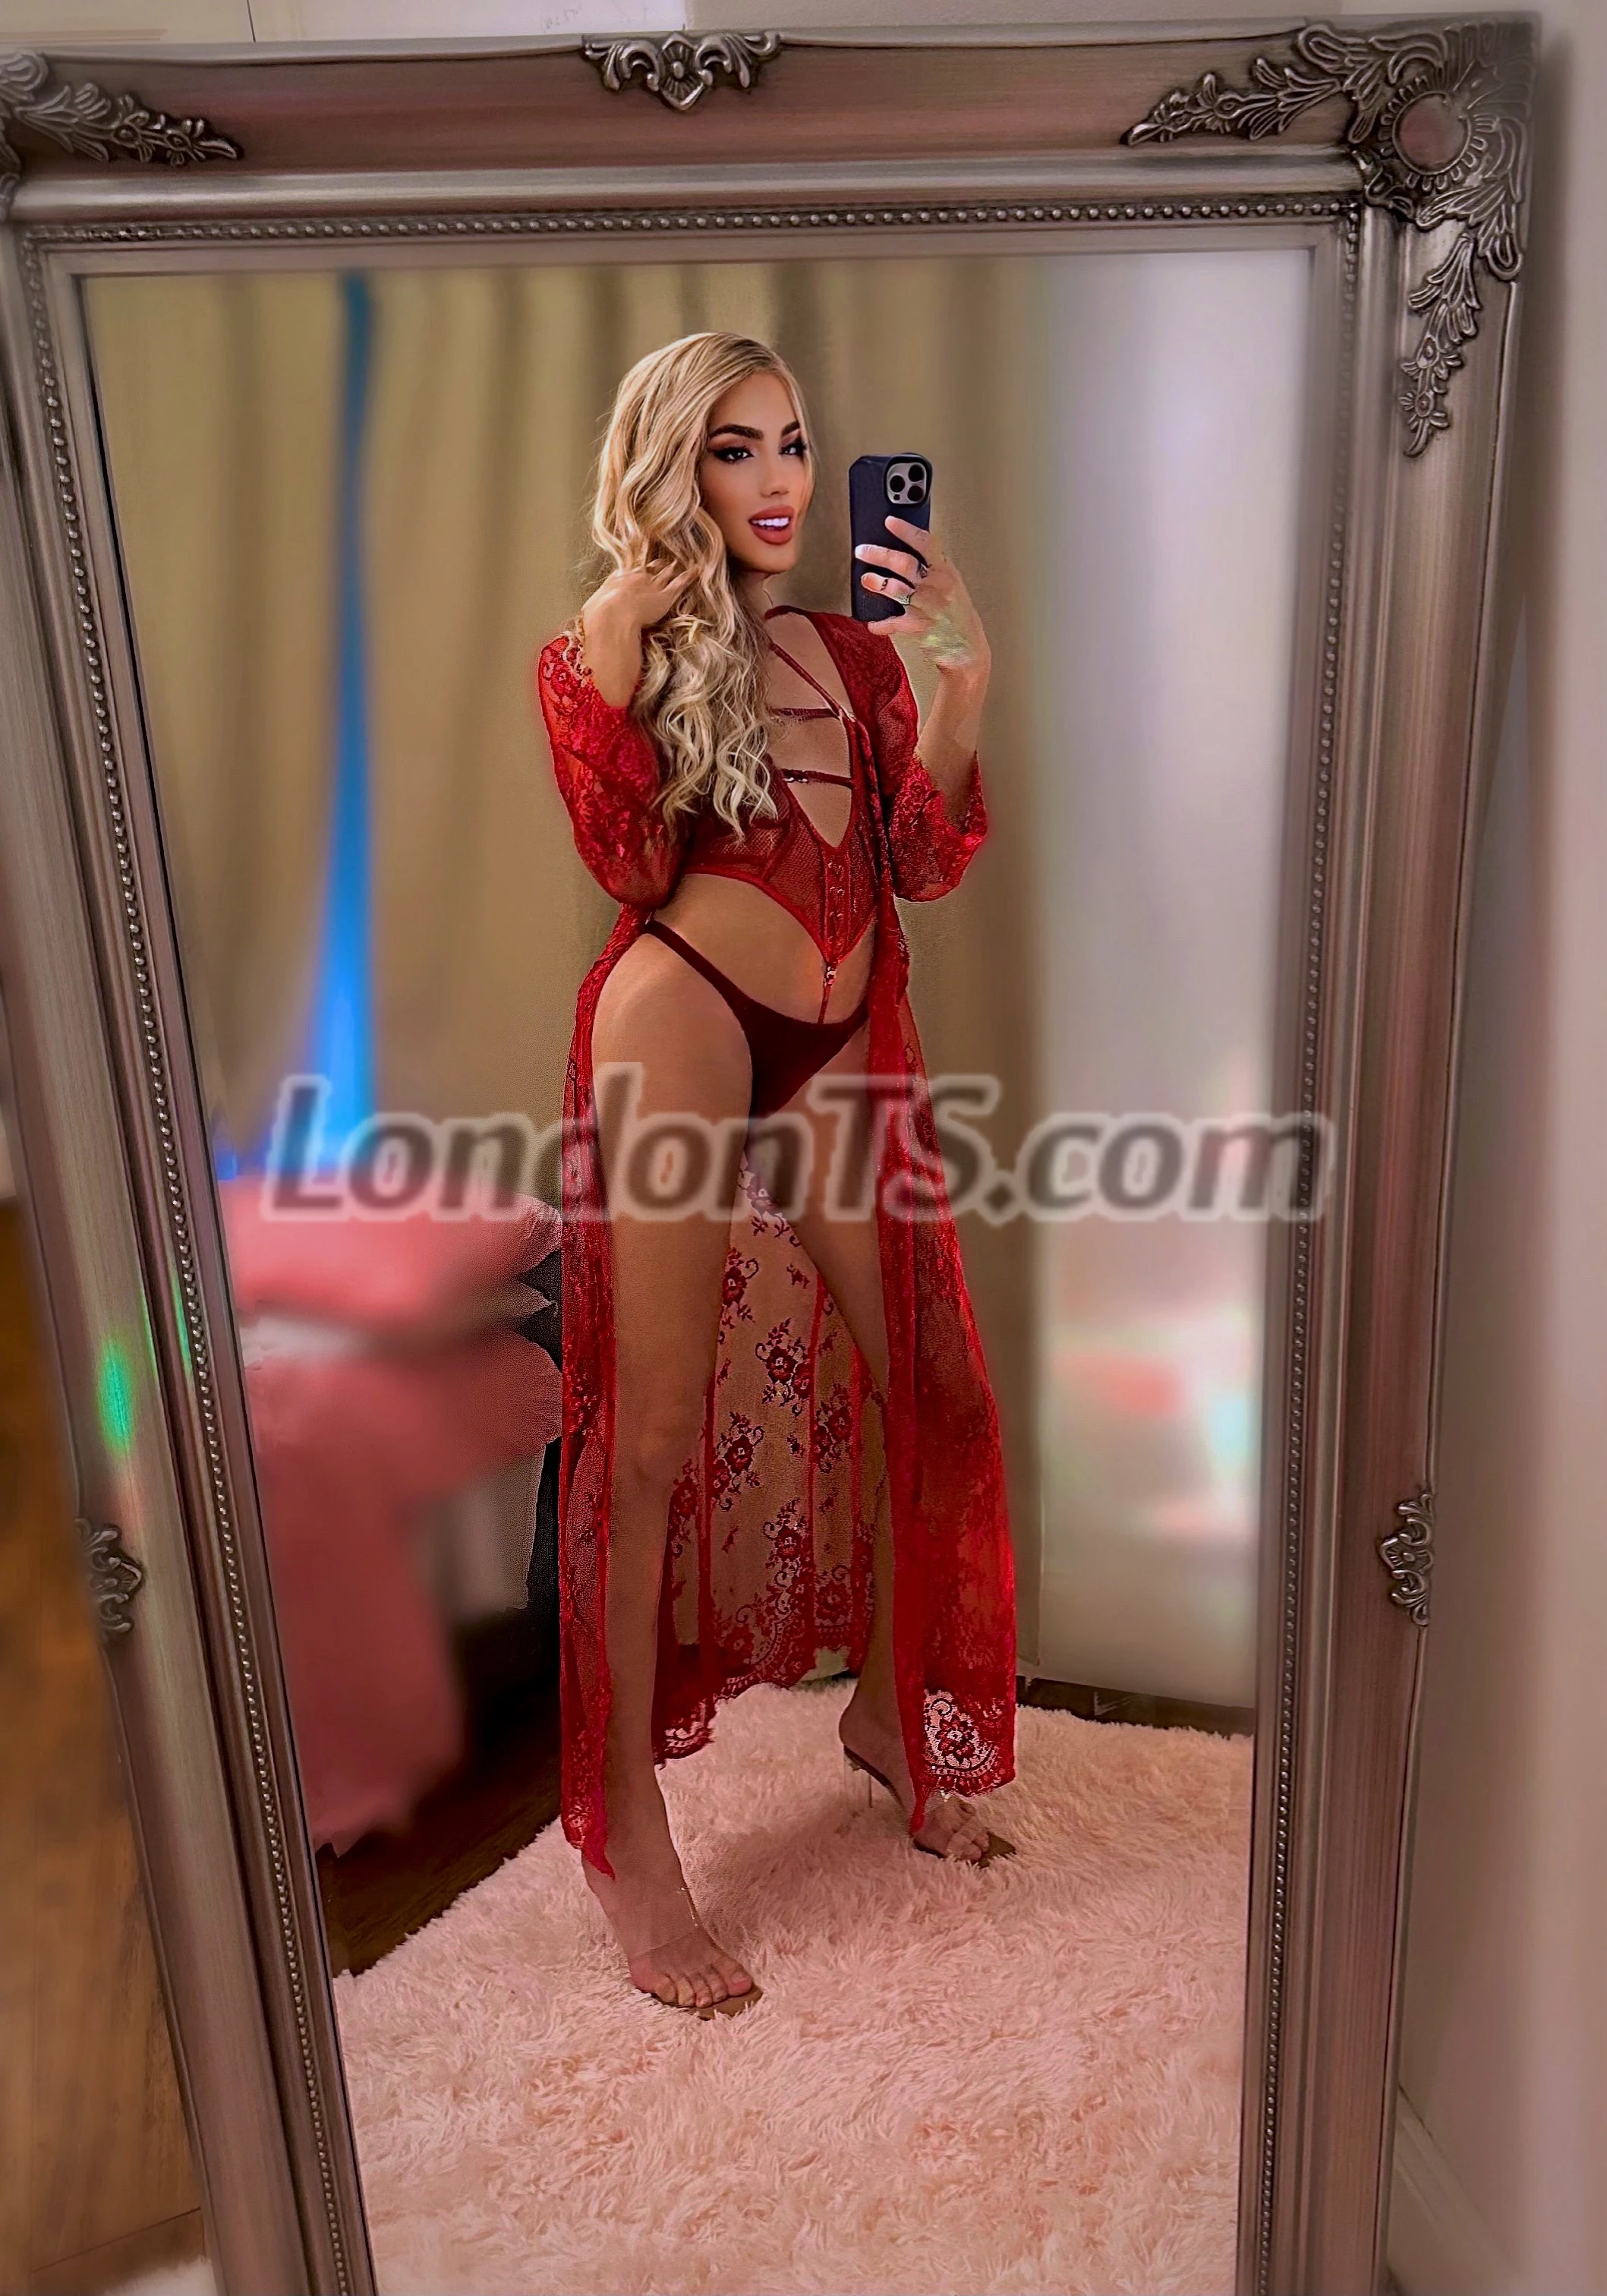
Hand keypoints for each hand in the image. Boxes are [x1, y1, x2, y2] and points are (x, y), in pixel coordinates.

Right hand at [580, 563, 692, 704]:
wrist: (612, 617)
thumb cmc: (599, 621)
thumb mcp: (592, 615)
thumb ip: (595, 617)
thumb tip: (592, 630)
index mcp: (615, 583)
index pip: (626, 574)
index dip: (633, 574)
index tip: (637, 573)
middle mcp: (634, 580)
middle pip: (646, 570)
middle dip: (653, 568)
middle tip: (660, 565)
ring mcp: (651, 585)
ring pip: (664, 573)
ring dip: (671, 569)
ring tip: (678, 565)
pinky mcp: (666, 595)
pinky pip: (680, 582)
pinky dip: (689, 576)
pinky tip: (696, 571)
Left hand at [853, 518, 990, 685]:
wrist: (967, 651)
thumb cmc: (959, 619)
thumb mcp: (954, 588)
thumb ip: (935, 572)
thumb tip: (908, 557)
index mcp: (947, 573)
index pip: (926, 544)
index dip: (906, 530)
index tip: (890, 522)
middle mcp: (937, 587)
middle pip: (903, 563)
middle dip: (879, 554)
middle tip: (862, 550)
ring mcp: (926, 606)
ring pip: (895, 588)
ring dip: (877, 582)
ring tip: (866, 579)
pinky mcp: (917, 626)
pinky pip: (892, 621)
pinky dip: (880, 623)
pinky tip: (872, 623)